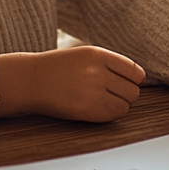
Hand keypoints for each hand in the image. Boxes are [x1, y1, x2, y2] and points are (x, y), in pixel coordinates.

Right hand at [0, 47, 144, 122]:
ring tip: (106, 102)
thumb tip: (137, 77)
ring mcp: (91, 91)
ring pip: (126, 104)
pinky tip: (100, 109)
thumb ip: (110, 63)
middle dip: (127, 94)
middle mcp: (97, 72)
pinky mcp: (84, 109)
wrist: (31, 79)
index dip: (135, 80)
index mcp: (98, 55)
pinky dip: (111, 115)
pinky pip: (112, 115)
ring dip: (120, 105)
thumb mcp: (86, 54)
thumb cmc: (59, 67)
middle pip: (133, 90)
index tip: (128, 83)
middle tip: (114, 94)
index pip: (134, 71)